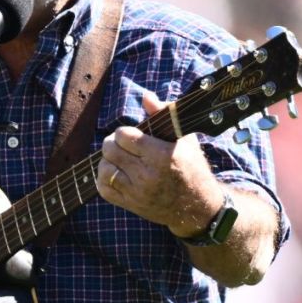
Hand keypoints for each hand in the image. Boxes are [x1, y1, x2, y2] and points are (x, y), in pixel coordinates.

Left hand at [95, 91, 224, 235]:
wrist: (196, 206)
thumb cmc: (192, 167)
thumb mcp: (185, 138)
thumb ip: (164, 114)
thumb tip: (146, 96)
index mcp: (162, 155)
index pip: (124, 136)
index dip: (124, 132)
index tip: (131, 135)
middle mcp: (148, 175)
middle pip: (110, 150)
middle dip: (113, 143)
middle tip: (121, 145)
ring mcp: (138, 192)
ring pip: (104, 169)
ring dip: (108, 161)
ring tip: (119, 159)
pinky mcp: (131, 205)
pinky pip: (104, 189)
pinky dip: (105, 179)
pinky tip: (115, 173)